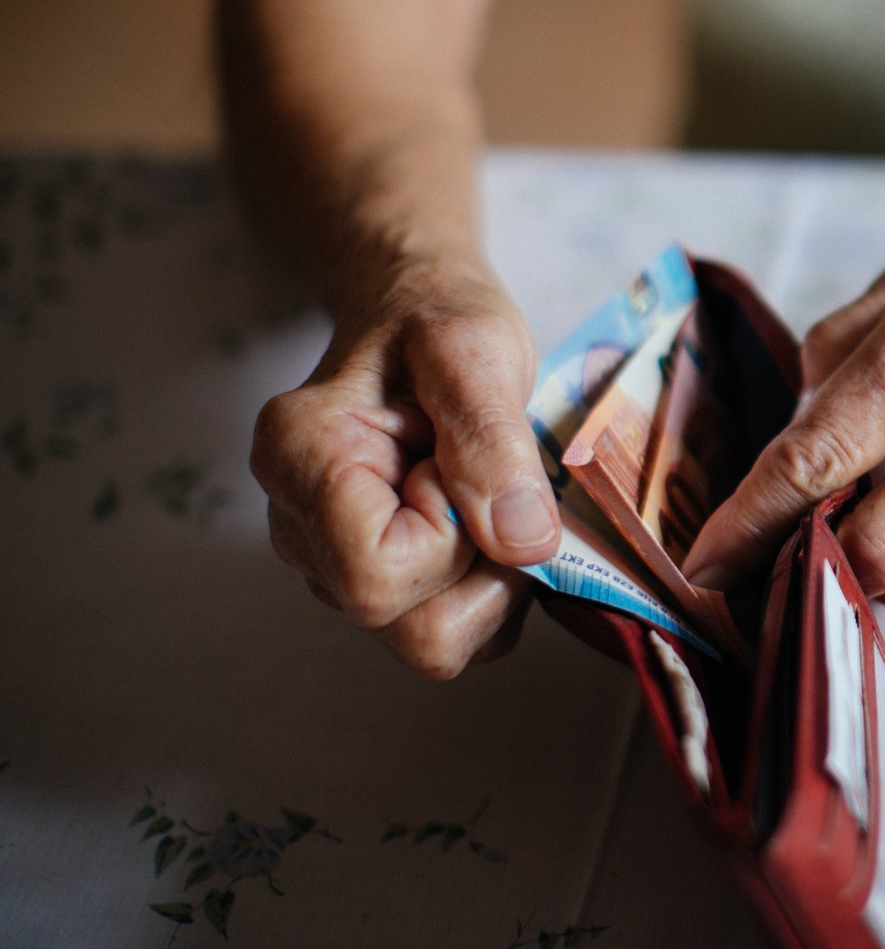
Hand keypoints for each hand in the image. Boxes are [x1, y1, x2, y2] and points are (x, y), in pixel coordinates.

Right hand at [250, 259, 559, 676]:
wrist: (411, 309)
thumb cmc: (434, 318)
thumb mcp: (474, 350)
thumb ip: (491, 442)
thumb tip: (522, 543)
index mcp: (301, 463)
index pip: (378, 578)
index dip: (450, 540)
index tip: (457, 466)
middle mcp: (299, 530)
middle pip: (407, 630)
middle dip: (478, 572)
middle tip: (484, 486)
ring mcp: (330, 564)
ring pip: (431, 639)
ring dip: (489, 579)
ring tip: (482, 494)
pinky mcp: (372, 580)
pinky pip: (448, 628)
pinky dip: (486, 585)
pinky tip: (481, 517)